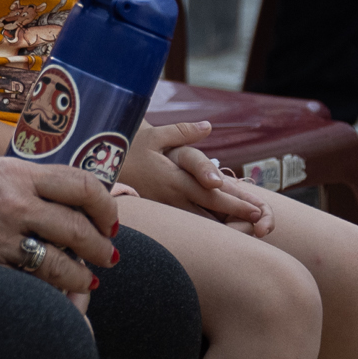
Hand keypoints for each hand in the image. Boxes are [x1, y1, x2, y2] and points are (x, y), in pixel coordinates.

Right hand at [0, 144, 119, 296]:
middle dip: (101, 247)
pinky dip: (43, 293)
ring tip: (86, 281)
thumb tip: (37, 192)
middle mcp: (14, 205)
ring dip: (79, 276)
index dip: (106, 205)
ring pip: (58, 265)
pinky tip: (50, 297)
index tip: (108, 219)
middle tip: (107, 256)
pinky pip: (24, 284)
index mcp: (16, 173)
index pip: (82, 187)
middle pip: (78, 229)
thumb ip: (11, 178)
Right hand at [123, 121, 271, 235]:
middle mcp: (170, 197)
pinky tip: (215, 232)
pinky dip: (202, 228)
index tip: (257, 209)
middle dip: (236, 217)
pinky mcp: (158, 210)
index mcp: (173, 179)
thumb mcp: (153, 134)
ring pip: (197, 223)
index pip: (211, 195)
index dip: (235, 203)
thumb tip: (208, 126)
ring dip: (221, 227)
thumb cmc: (127, 145)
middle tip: (261, 223)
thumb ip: (183, 132)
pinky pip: (183, 223)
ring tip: (244, 231)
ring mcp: (163, 206)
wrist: (97, 161)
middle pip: (209, 212)